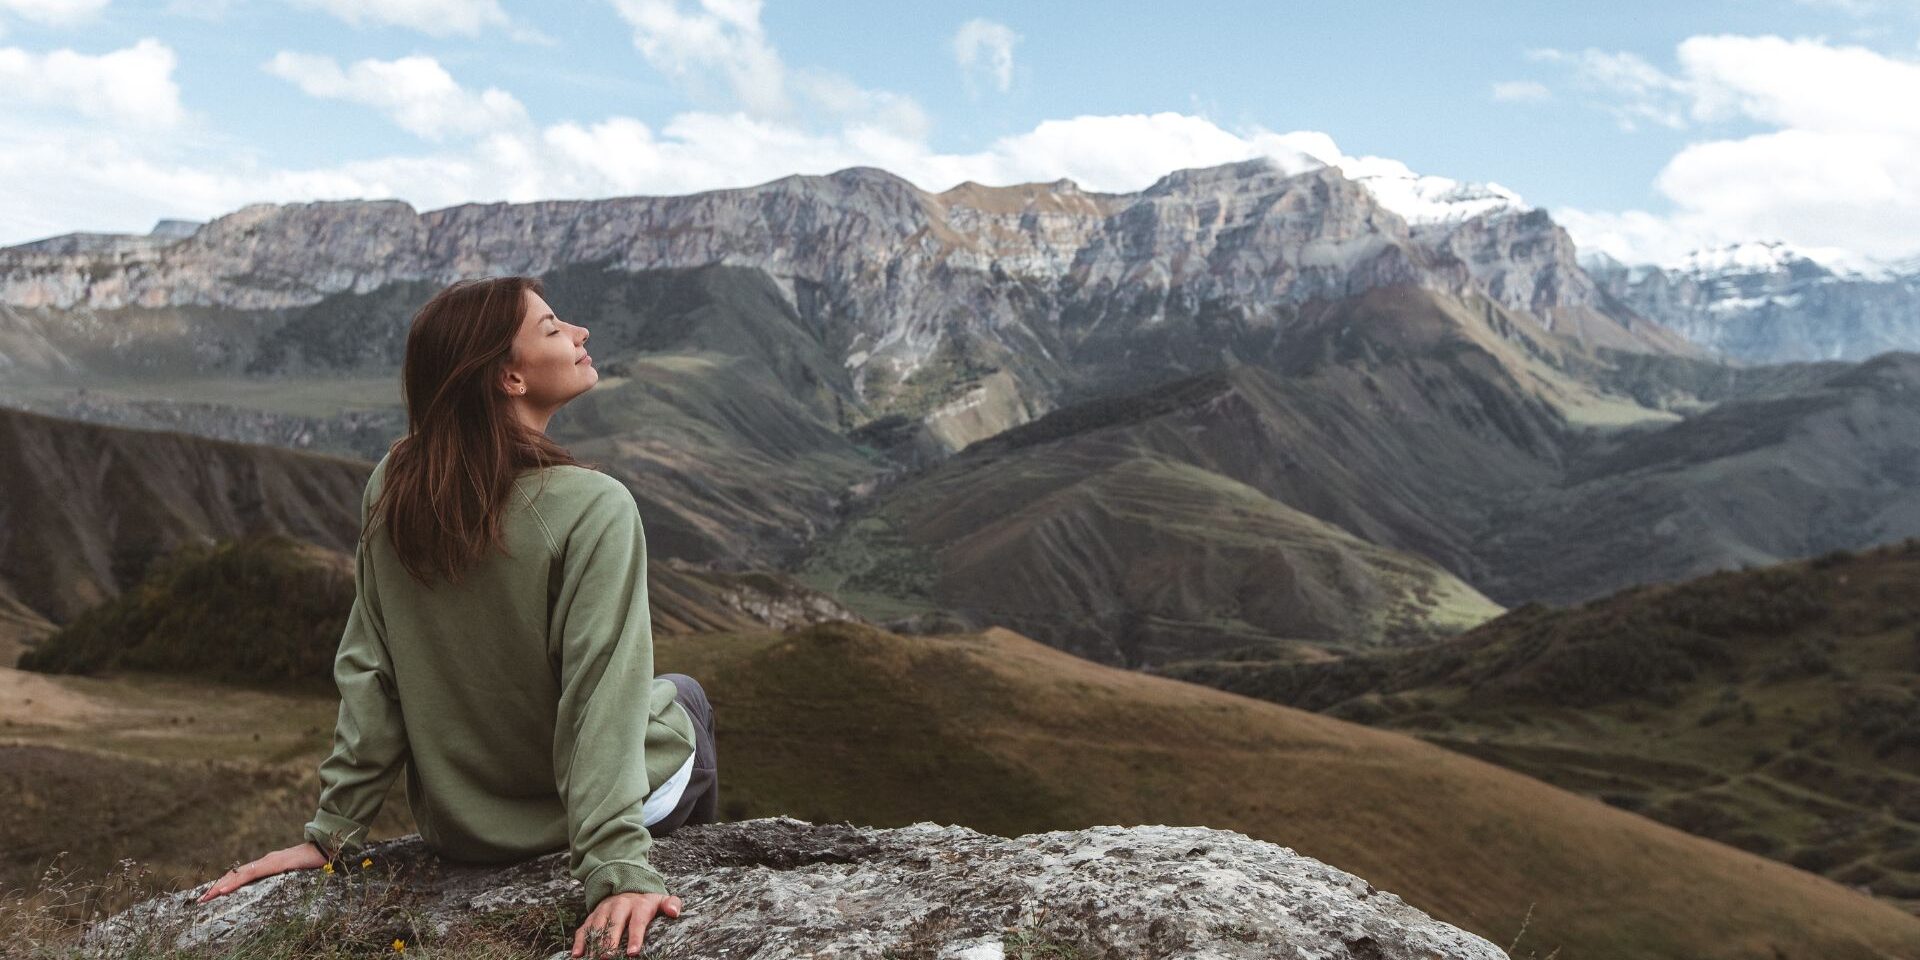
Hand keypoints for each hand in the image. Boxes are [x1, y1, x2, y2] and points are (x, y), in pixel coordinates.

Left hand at [195, 842, 329, 902]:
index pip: (242, 876)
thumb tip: (280, 885)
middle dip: (216, 887)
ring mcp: (268, 862)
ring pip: (238, 875)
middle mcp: (264, 861)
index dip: (225, 884)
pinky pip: (249, 876)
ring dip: (219, 887)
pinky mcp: (273, 864)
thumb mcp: (297, 873)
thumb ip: (286, 877)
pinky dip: (234, 883)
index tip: (212, 895)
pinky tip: (223, 891)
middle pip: (235, 875)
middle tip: (200, 900)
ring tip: (205, 898)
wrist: (328, 848)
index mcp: (268, 865)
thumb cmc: (315, 861)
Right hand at [572, 891, 682, 957]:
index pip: (637, 921)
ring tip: (592, 958)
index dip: (635, 937)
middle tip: (607, 958)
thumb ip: (671, 904)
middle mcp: (619, 906)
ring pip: (597, 926)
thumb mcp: (661, 899)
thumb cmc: (647, 901)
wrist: (626, 886)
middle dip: (609, 942)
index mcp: (639, 904)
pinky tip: (577, 955)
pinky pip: (584, 928)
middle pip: (614, 924)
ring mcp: (604, 911)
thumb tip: (674, 912)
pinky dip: (579, 941)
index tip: (633, 953)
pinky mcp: (593, 916)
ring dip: (593, 943)